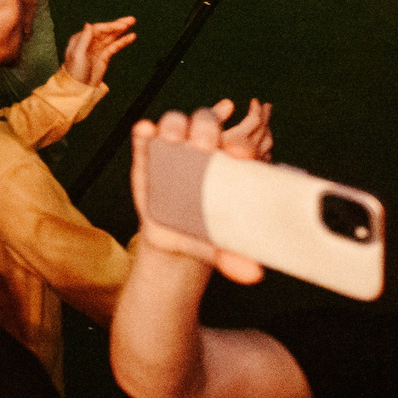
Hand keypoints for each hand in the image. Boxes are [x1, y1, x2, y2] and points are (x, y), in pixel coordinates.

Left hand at [60, 16, 136, 86]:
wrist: (79, 87)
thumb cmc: (75, 71)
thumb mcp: (77, 55)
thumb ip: (84, 39)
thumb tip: (88, 24)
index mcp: (81, 39)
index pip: (97, 29)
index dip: (110, 26)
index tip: (122, 26)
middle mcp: (89, 41)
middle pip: (105, 31)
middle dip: (118, 24)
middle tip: (131, 19)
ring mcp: (97, 48)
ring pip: (111, 37)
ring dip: (121, 30)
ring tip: (132, 22)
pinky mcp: (104, 56)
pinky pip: (114, 46)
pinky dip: (122, 41)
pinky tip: (131, 36)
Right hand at [129, 102, 274, 283]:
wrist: (173, 239)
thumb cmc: (204, 232)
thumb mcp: (219, 244)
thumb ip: (234, 255)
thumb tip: (254, 274)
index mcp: (227, 164)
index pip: (237, 144)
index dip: (242, 144)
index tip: (241, 156)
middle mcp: (200, 150)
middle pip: (205, 123)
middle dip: (207, 127)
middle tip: (206, 145)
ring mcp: (171, 149)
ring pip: (175, 123)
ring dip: (176, 124)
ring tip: (175, 138)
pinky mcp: (145, 155)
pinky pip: (143, 137)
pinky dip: (145, 131)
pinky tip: (146, 130)